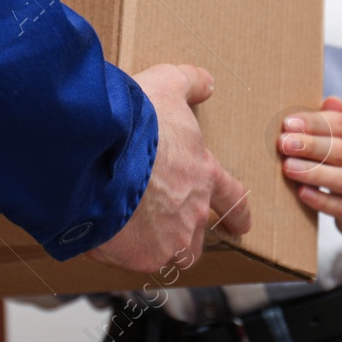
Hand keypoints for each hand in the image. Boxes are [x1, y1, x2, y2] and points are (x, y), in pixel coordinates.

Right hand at [85, 63, 252, 272]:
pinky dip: (121, 250)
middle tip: (165, 226)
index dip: (238, 213)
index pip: (234, 200)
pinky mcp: (140, 256)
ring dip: (156, 247)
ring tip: (132, 235)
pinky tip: (103, 232)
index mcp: (204, 175)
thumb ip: (189, 83)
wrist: (99, 152)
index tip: (242, 226)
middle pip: (199, 237)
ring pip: (169, 254)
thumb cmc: (135, 122)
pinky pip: (133, 259)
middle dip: (185, 234)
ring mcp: (169, 239)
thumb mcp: (165, 85)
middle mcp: (193, 213)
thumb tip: (205, 83)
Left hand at [278, 96, 341, 255]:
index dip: (315, 123)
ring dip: (313, 172)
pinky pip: (340, 207)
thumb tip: (329, 100)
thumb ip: (337, 118)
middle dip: (311, 146)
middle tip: (283, 143)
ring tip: (287, 166)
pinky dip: (320, 200)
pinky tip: (301, 192)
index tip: (288, 123)